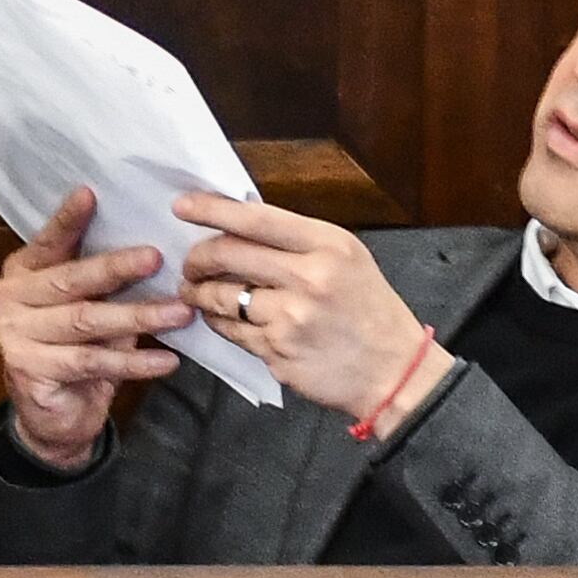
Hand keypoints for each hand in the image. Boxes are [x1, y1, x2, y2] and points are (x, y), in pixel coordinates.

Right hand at [0, 187, 187, 472]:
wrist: (52, 415)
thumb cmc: (73, 347)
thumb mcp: (85, 305)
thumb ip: (100, 278)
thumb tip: (153, 248)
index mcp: (20, 272)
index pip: (48, 242)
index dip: (69, 220)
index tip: (90, 194)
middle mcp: (8, 299)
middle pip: (70, 281)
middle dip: (116, 268)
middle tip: (157, 258)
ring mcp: (13, 337)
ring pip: (85, 322)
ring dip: (137, 316)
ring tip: (179, 312)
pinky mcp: (29, 371)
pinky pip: (91, 362)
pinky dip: (134, 362)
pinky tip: (167, 359)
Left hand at [174, 189, 447, 428]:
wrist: (394, 371)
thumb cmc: (370, 311)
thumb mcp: (347, 258)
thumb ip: (298, 242)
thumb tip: (241, 227)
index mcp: (327, 245)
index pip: (256, 219)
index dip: (212, 209)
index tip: (183, 206)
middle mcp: (308, 278)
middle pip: (229, 254)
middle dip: (198, 257)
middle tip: (190, 262)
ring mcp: (290, 319)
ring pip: (222, 296)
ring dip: (199, 292)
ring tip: (194, 291)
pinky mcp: (277, 353)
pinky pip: (232, 332)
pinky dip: (218, 322)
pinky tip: (218, 318)